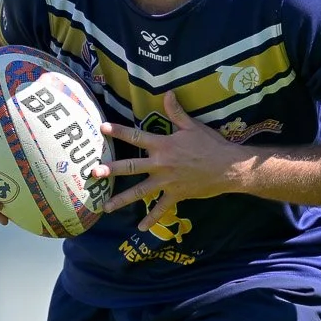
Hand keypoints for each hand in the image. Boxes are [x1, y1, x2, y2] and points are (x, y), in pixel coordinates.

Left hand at [94, 90, 247, 231]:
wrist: (228, 167)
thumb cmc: (211, 144)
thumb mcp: (192, 126)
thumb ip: (176, 112)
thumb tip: (167, 92)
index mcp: (163, 145)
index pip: (136, 137)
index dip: (118, 131)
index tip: (102, 129)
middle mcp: (161, 164)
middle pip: (131, 167)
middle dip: (111, 170)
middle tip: (93, 173)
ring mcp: (167, 181)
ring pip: (140, 191)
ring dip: (122, 199)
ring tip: (105, 207)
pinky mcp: (176, 195)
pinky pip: (161, 208)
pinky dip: (151, 219)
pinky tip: (140, 228)